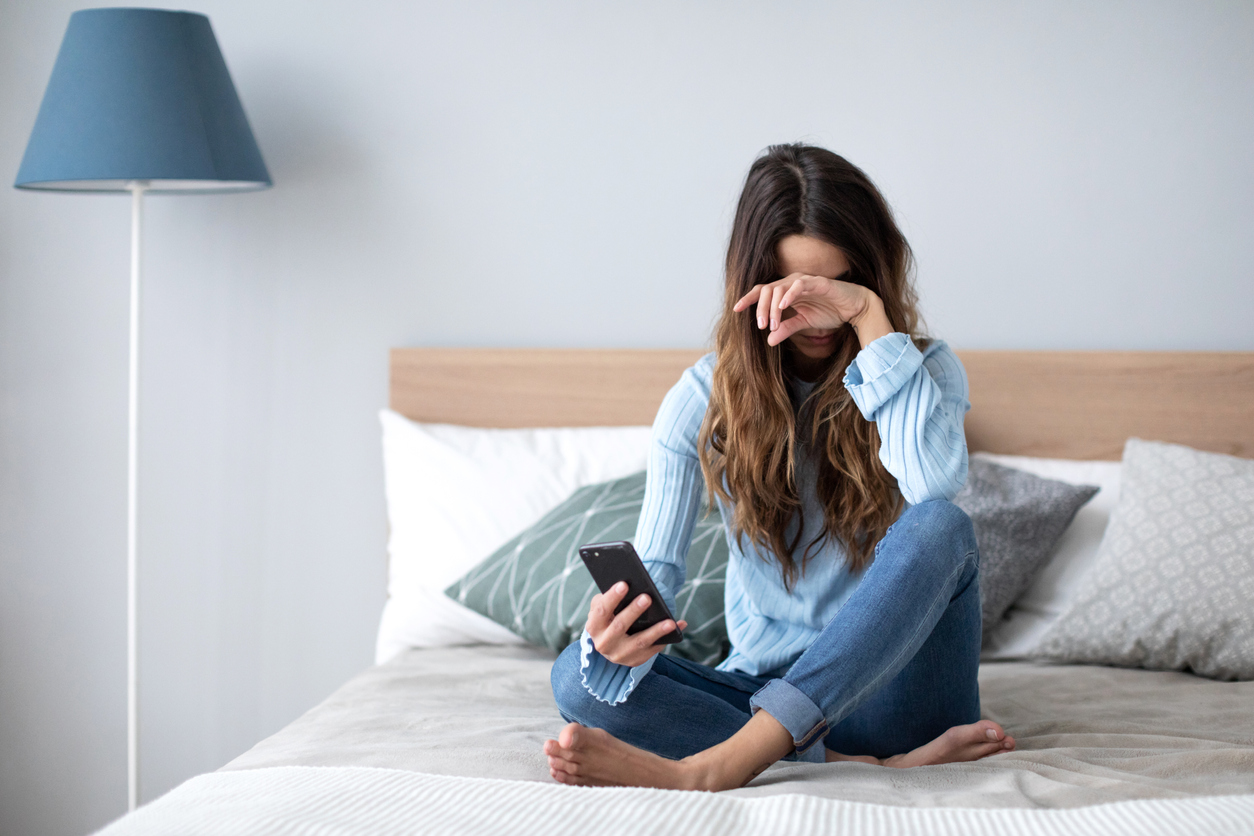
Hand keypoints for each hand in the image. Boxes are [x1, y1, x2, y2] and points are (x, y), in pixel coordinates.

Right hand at [586, 582, 687, 667]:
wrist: (611, 645)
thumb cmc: (609, 619)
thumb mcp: (602, 610)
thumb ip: (607, 599)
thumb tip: (625, 587)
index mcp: (594, 627)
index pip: (601, 611)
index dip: (612, 597)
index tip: (624, 584)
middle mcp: (604, 643)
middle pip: (619, 626)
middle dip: (633, 611)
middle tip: (647, 597)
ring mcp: (620, 655)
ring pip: (640, 642)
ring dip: (656, 631)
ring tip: (670, 621)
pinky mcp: (635, 661)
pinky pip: (653, 649)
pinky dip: (666, 637)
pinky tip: (678, 626)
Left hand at [732, 273, 884, 346]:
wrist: (854, 308)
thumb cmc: (829, 311)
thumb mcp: (804, 324)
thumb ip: (786, 329)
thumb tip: (769, 341)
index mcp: (787, 292)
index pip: (762, 292)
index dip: (748, 299)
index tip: (735, 310)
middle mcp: (792, 283)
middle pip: (767, 290)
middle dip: (760, 308)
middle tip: (760, 325)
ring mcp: (804, 281)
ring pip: (780, 288)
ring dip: (773, 306)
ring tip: (772, 323)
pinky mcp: (818, 282)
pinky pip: (799, 284)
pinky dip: (789, 294)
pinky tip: (783, 306)